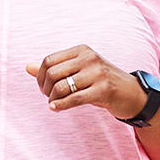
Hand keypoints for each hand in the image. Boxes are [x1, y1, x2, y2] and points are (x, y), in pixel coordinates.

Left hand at [25, 45, 147, 119]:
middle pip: (52, 73)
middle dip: (45, 89)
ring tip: (54, 104)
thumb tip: (26, 67)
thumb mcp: (80, 71)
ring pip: (61, 87)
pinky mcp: (103, 90)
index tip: (44, 88)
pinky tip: (55, 109)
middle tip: (49, 98)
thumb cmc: (102, 83)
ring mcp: (98, 73)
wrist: (132, 94)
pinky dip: (61, 105)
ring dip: (53, 99)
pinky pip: (74, 99)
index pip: (49, 60)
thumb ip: (55, 68)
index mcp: (82, 50)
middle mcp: (89, 58)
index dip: (40, 76)